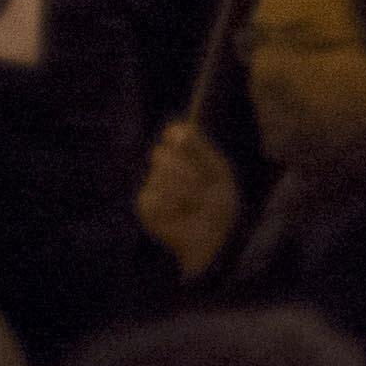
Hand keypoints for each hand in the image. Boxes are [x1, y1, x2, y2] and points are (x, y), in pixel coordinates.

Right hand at [138, 118, 240, 279]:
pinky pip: (154, 196)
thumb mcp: (217, 172)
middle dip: (188, 171)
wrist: (214, 237)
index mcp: (188, 155)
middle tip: (203, 187)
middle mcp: (168, 166)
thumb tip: (182, 127)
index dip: (180, 136)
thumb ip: (200, 150)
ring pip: (159, 175)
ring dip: (186, 191)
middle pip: (162, 153)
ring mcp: (153, 185)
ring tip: (196, 204)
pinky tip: (182, 213)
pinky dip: (173, 205)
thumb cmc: (219, 204)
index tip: (189, 140)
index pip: (177, 132)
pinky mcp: (145, 205)